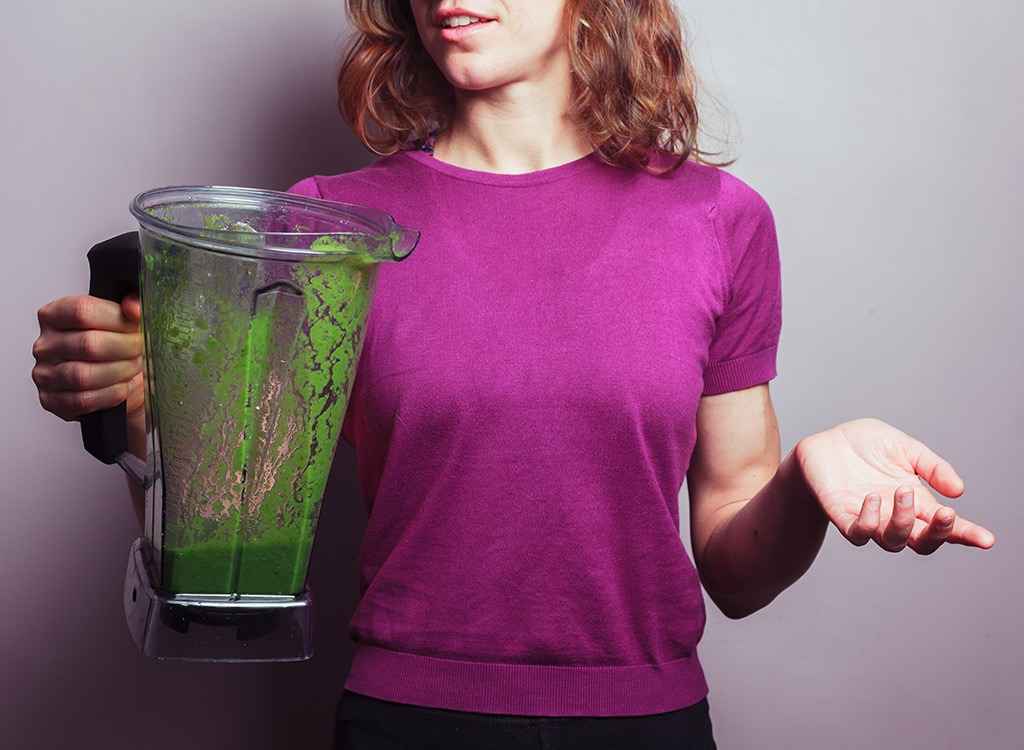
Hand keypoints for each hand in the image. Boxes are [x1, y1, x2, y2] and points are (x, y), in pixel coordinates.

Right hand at [32, 295, 143, 420]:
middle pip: (88, 344)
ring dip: (120, 372)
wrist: (117, 383)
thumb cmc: (117, 349)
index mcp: (55, 316)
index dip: (117, 319)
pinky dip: (112, 394)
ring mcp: (45, 375)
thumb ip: (133, 304)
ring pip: (84, 375)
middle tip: (140, 349)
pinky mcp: (52, 401)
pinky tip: (124, 386)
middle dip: (126, 348)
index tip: (136, 325)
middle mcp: (45, 345)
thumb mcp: (126, 320)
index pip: (82, 311)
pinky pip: (84, 400)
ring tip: (133, 367)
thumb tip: (134, 308)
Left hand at [793, 418, 994, 553]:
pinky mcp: (842, 515)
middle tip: (944, 514)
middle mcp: (894, 515)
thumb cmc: (866, 446)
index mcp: (915, 502)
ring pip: (891, 541)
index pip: (944, 525)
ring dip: (902, 521)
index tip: (987, 540)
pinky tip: (873, 499)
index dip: (966, 535)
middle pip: (922, 542)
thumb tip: (959, 491)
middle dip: (938, 533)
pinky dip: (868, 521)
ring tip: (901, 491)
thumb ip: (932, 467)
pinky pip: (857, 533)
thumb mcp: (906, 448)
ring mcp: (869, 518)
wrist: (825, 442)